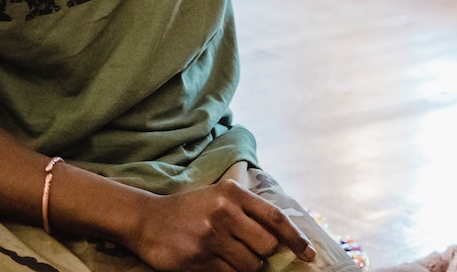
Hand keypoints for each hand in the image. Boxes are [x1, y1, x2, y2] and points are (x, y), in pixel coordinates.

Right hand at [128, 178, 314, 271]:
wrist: (147, 219)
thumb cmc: (191, 209)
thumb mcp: (220, 196)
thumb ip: (249, 209)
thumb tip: (282, 235)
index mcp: (233, 193)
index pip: (276, 218)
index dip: (297, 238)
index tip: (309, 254)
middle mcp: (224, 212)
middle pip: (266, 246)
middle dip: (264, 255)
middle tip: (249, 252)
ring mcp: (210, 237)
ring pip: (250, 265)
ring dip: (247, 267)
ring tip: (229, 257)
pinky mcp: (197, 260)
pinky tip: (218, 265)